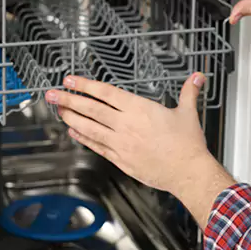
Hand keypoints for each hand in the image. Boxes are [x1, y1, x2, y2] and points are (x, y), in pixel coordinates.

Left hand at [44, 74, 235, 222]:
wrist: (187, 172)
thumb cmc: (187, 145)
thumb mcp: (188, 113)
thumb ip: (189, 92)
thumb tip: (197, 78)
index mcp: (140, 110)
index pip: (106, 93)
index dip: (85, 85)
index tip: (71, 80)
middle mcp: (126, 125)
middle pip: (91, 109)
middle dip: (69, 100)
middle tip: (53, 94)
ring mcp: (121, 143)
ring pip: (89, 128)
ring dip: (71, 118)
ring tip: (59, 111)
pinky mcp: (121, 159)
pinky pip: (97, 147)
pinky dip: (84, 139)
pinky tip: (74, 133)